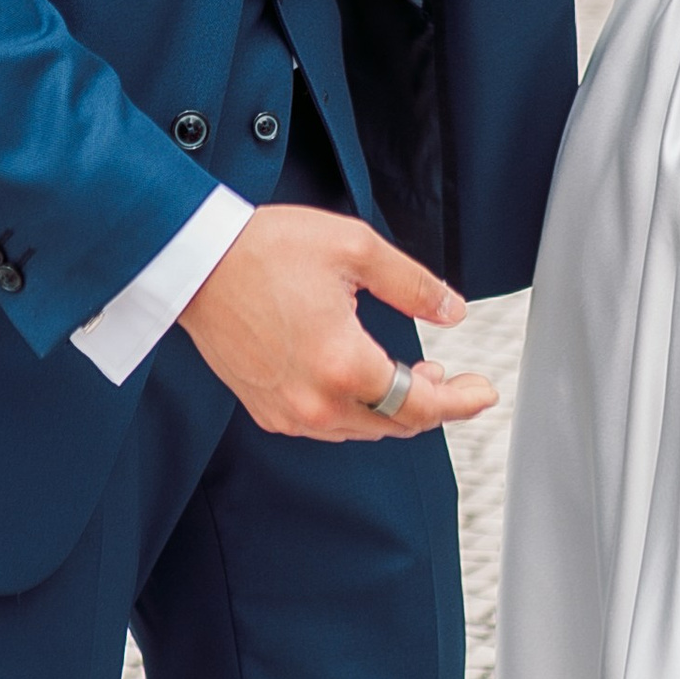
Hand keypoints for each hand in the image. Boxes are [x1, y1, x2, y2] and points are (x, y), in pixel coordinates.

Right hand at [177, 207, 498, 439]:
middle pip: (394, 425)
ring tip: (414, 373)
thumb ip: (413, 284)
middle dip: (431, 403)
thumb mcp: (356, 249)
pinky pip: (326, 424)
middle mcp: (314, 401)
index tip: (483, 393)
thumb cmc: (265, 249)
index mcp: (343, 365)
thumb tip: (453, 310)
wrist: (195, 262)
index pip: (419, 404)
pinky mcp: (265, 409)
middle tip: (454, 378)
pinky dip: (356, 410)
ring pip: (361, 429)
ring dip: (394, 408)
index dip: (460, 401)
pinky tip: (364, 380)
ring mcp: (287, 411)